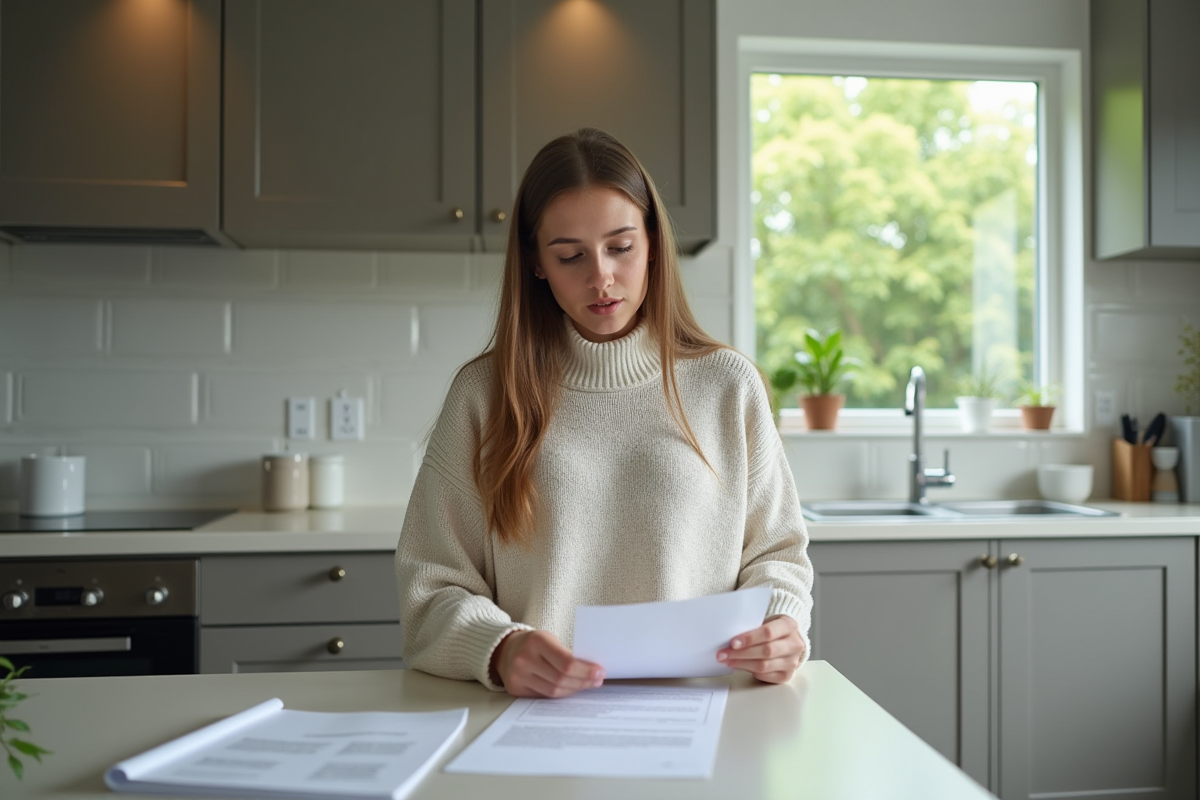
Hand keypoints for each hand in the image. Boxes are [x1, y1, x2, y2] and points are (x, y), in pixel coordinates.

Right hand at [490, 630, 604, 697]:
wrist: (506, 649)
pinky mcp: (515, 689)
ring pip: (553, 691)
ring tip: (586, 685)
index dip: (585, 670)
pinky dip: (559, 693)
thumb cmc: (534, 643)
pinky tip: (570, 689)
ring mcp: (517, 675)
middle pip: (561, 679)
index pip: (566, 662)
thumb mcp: (550, 640)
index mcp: (536, 641)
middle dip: (583, 681)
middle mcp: (524, 659)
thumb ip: (567, 654)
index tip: (600, 672)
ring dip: (573, 689)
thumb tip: (593, 671)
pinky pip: (543, 696)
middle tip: (597, 680)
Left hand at [717, 614, 804, 683]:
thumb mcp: (766, 621)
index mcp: (789, 626)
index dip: (749, 638)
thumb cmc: (773, 629)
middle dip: (741, 653)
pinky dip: (750, 671)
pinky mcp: (787, 675)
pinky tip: (740, 666)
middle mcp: (794, 644)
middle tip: (724, 654)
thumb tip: (730, 639)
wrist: (789, 639)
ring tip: (728, 661)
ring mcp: (792, 662)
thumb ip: (752, 627)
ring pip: (764, 666)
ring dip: (742, 664)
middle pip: (766, 651)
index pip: (768, 633)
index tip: (733, 642)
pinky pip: (765, 675)